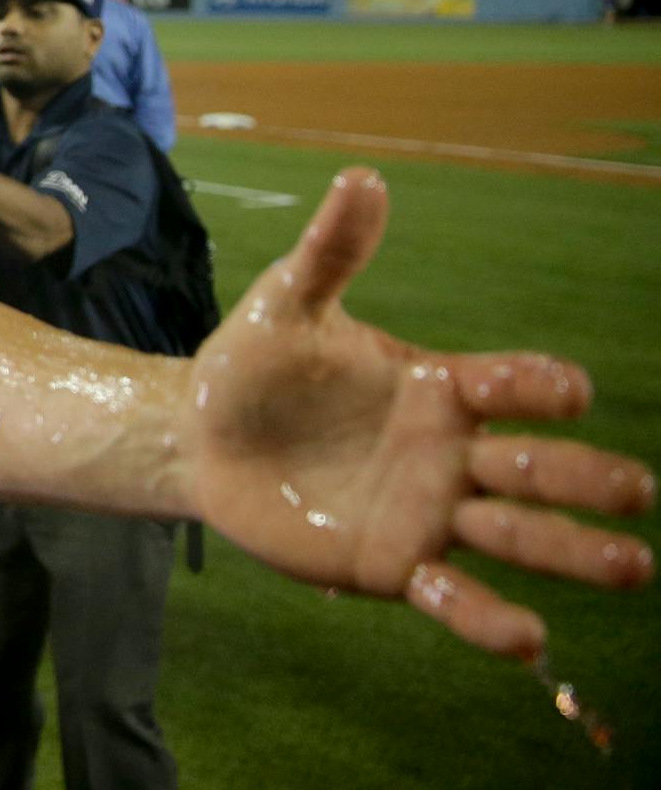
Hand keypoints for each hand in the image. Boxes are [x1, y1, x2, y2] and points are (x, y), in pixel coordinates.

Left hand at [189, 168, 653, 659]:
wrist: (199, 437)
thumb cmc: (251, 365)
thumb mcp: (286, 305)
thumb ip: (331, 252)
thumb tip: (362, 177)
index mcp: (441, 385)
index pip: (513, 385)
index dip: (541, 387)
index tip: (566, 393)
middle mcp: (451, 452)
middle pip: (536, 468)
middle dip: (586, 478)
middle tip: (637, 493)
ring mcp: (428, 512)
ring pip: (515, 535)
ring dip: (572, 551)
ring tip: (633, 565)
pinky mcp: (393, 566)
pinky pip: (453, 600)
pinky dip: (489, 620)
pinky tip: (529, 637)